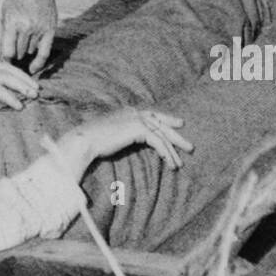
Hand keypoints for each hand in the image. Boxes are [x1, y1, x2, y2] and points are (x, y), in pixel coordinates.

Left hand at [0, 0, 58, 73]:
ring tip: (20, 42)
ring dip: (23, 51)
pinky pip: (44, 53)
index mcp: (12, 21)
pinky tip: (32, 69)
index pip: (6, 51)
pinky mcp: (50, 30)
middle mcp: (27, 27)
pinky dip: (38, 63)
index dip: (2, 59)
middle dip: (12, 53)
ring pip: (28, 52)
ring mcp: (39, 29)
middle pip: (17, 53)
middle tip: (8, 52)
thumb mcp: (2, 10)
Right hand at [54, 108, 191, 179]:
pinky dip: (165, 153)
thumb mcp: (112, 134)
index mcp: (127, 111)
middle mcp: (133, 112)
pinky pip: (158, 142)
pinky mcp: (138, 128)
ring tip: (180, 163)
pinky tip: (170, 164)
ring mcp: (136, 118)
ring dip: (172, 150)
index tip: (179, 124)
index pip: (152, 114)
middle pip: (161, 122)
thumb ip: (123, 134)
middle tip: (189, 147)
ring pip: (161, 134)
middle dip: (176, 135)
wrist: (85, 140)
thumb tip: (130, 140)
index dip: (167, 119)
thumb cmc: (93, 141)